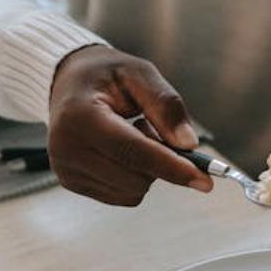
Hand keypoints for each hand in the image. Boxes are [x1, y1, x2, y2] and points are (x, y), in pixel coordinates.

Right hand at [48, 45, 212, 205]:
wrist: (67, 83)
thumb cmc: (105, 76)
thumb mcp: (139, 74)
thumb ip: (166, 106)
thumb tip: (188, 144)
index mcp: (80, 116)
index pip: (132, 151)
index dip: (171, 167)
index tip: (204, 179)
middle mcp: (66, 148)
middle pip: (136, 177)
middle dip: (159, 161)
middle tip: (148, 126)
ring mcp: (66, 170)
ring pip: (132, 191)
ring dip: (145, 169)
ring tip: (129, 135)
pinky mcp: (72, 183)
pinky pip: (123, 196)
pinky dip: (133, 177)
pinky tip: (119, 152)